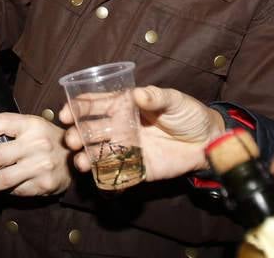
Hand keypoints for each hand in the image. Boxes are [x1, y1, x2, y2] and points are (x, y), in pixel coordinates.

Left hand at [0, 112, 70, 196]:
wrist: (77, 157)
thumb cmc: (48, 139)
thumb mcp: (34, 125)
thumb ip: (11, 128)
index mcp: (32, 125)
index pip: (2, 123)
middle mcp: (37, 144)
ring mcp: (41, 165)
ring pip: (3, 178)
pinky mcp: (43, 184)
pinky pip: (16, 190)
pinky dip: (5, 190)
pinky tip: (0, 189)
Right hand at [60, 85, 225, 181]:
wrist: (208, 141)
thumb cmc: (189, 114)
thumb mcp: (174, 100)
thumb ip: (156, 97)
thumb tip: (138, 94)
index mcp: (126, 106)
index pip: (96, 104)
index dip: (78, 107)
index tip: (65, 113)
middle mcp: (121, 127)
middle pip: (92, 130)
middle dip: (78, 134)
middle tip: (72, 139)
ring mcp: (127, 148)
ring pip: (99, 153)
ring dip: (85, 157)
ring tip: (79, 161)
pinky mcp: (137, 168)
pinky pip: (116, 174)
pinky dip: (103, 177)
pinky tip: (95, 178)